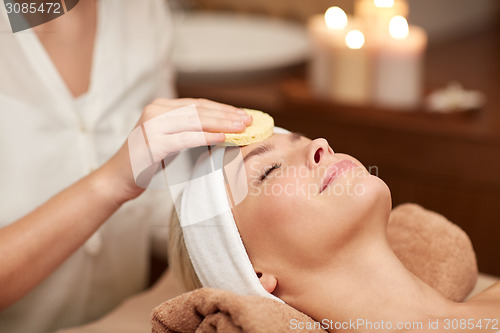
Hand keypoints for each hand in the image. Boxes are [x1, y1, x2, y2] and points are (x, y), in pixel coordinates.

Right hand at [101, 98, 251, 202]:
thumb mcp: (170, 140)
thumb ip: (189, 130)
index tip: (244, 114)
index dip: (223, 109)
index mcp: (160, 106)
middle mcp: (155, 110)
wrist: (118, 178)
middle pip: (199, 111)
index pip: (198, 104)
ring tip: (242, 129)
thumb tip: (225, 129)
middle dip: (227, 115)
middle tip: (249, 121)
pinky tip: (222, 138)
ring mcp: (152, 125)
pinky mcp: (152, 142)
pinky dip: (206, 137)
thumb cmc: (148, 161)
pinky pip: (185, 138)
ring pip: (194, 121)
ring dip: (221, 124)